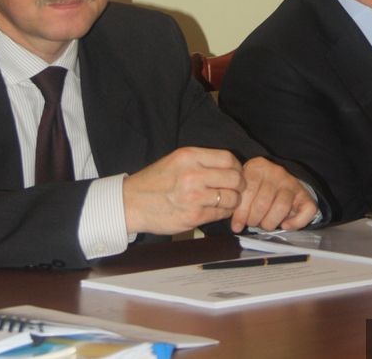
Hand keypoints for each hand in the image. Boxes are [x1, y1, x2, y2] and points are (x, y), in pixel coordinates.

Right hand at [123, 147, 245, 235]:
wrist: (131, 203)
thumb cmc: (154, 181)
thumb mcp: (176, 160)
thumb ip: (201, 161)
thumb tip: (230, 166)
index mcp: (190, 156)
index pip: (228, 158)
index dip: (237, 167)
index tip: (237, 172)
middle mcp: (193, 174)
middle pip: (234, 178)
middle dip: (239, 185)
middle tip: (236, 189)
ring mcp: (194, 197)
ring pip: (231, 198)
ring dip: (233, 201)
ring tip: (226, 201)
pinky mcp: (193, 216)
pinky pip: (220, 214)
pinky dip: (223, 213)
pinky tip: (216, 210)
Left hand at [230, 157, 317, 232]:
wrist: (276, 180)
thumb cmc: (255, 188)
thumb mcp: (243, 188)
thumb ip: (238, 203)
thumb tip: (236, 227)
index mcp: (258, 167)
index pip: (249, 190)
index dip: (241, 212)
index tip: (237, 226)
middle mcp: (276, 172)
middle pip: (263, 202)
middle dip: (254, 219)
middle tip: (252, 223)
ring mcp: (291, 182)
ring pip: (282, 207)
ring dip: (270, 222)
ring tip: (264, 224)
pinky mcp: (305, 194)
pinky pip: (306, 210)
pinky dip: (296, 222)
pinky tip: (285, 225)